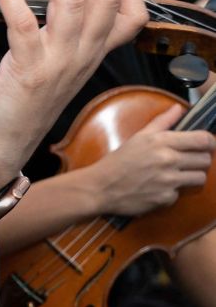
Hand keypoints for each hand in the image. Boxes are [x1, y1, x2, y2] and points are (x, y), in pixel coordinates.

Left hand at [0, 0, 146, 200]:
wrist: (2, 145)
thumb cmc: (23, 102)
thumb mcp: (58, 66)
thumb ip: (67, 35)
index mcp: (94, 55)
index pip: (134, 13)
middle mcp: (84, 57)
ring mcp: (58, 63)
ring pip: (71, 2)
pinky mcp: (28, 69)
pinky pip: (24, 21)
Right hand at [84, 103, 213, 215]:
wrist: (101, 187)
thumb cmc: (118, 161)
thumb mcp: (138, 137)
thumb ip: (162, 122)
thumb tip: (178, 108)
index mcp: (162, 142)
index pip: (203, 139)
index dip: (210, 142)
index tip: (206, 145)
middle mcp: (168, 160)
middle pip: (205, 159)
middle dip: (199, 160)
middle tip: (187, 161)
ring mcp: (168, 181)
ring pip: (199, 177)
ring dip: (191, 176)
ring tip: (177, 175)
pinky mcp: (166, 198)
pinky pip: (180, 194)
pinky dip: (172, 192)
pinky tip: (158, 188)